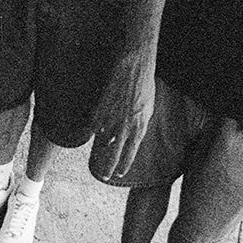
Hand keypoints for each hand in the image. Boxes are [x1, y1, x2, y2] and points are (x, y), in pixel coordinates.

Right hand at [88, 49, 155, 179]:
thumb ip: (140, 124)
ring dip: (102, 147)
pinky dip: (94, 129)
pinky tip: (94, 131)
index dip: (124, 165)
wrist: (136, 66)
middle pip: (114, 154)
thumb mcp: (148, 109)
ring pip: (102, 140)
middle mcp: (125, 126)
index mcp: (140, 127)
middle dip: (108, 168)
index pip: (131, 153)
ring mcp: (112, 118)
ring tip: (100, 152)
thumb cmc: (145, 85)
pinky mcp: (101, 108)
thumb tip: (133, 136)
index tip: (120, 173)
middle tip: (104, 176)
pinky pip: (94, 125)